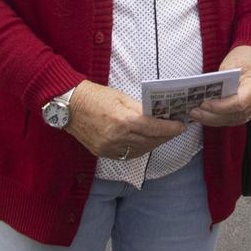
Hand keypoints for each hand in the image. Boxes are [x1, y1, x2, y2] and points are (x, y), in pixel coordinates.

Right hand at [64, 81, 183, 160]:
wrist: (69, 106)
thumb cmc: (95, 96)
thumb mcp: (121, 96)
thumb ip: (140, 108)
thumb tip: (158, 115)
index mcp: (122, 120)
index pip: (154, 128)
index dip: (170, 128)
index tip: (181, 126)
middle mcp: (116, 137)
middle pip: (149, 141)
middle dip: (165, 136)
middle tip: (175, 130)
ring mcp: (109, 147)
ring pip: (140, 151)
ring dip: (154, 144)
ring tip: (162, 136)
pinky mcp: (102, 153)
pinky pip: (126, 155)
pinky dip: (139, 149)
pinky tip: (145, 142)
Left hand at [190, 46, 250, 126]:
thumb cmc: (245, 58)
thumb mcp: (230, 64)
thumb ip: (220, 82)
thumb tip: (205, 95)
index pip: (239, 103)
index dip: (220, 107)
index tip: (204, 105)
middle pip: (236, 114)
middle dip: (213, 116)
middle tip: (195, 113)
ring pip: (235, 120)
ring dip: (215, 120)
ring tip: (198, 115)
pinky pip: (237, 119)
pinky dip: (222, 118)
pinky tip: (209, 116)